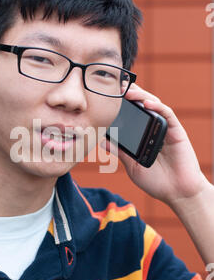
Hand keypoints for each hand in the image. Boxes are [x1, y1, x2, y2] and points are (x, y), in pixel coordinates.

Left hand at [102, 84, 207, 206]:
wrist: (177, 193)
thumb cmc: (157, 181)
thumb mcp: (132, 165)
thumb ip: (120, 152)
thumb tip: (101, 141)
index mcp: (143, 135)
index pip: (131, 115)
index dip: (121, 104)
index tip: (106, 96)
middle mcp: (154, 129)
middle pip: (141, 105)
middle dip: (129, 94)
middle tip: (114, 86)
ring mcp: (165, 128)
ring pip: (153, 105)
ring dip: (140, 96)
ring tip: (126, 91)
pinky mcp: (176, 131)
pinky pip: (167, 114)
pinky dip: (157, 107)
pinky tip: (146, 103)